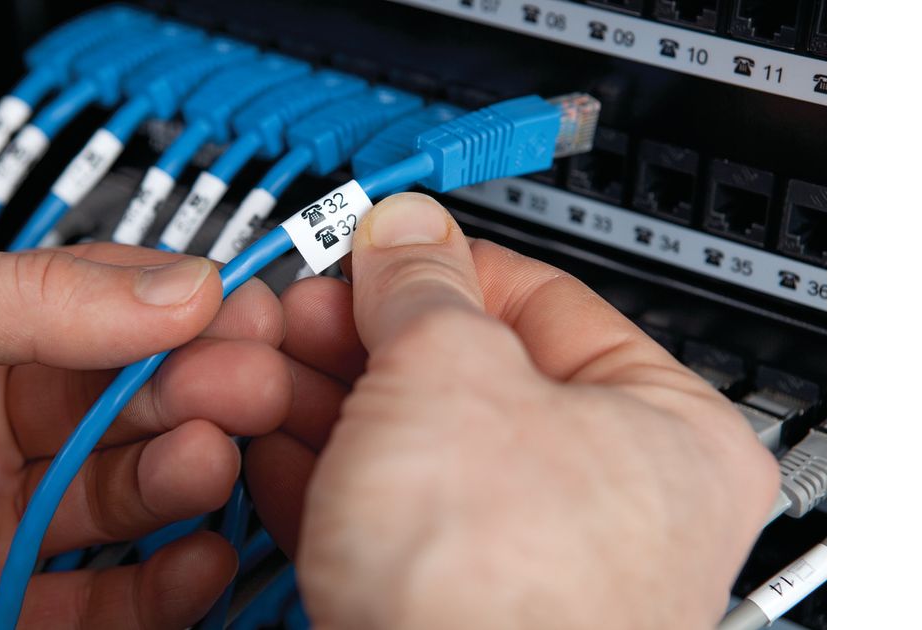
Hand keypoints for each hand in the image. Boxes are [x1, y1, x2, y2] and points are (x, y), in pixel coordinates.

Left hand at [0, 243, 291, 627]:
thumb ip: (27, 294)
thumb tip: (174, 287)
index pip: (100, 314)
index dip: (178, 310)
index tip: (246, 312)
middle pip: (127, 406)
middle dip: (199, 390)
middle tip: (254, 386)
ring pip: (123, 500)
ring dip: (186, 478)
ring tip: (211, 463)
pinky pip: (99, 608)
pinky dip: (162, 590)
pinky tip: (199, 559)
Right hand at [244, 193, 778, 628]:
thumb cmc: (503, 596)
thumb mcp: (452, 373)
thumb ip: (423, 286)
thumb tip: (405, 231)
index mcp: (663, 430)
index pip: (541, 300)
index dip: (440, 262)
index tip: (368, 249)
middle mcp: (606, 503)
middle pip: (465, 377)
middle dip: (363, 339)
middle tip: (296, 312)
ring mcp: (520, 566)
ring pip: (411, 451)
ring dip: (327, 403)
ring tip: (258, 368)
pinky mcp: (444, 611)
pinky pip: (383, 522)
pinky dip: (323, 480)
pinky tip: (267, 443)